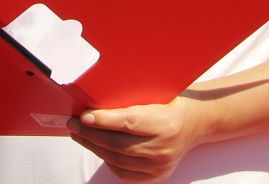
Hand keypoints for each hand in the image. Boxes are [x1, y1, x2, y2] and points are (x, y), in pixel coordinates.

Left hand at [69, 95, 205, 181]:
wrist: (195, 124)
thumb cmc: (171, 102)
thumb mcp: (157, 93)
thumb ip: (131, 96)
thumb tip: (97, 95)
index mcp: (166, 122)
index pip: (129, 122)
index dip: (103, 120)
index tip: (84, 116)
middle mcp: (163, 147)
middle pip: (118, 144)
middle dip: (90, 134)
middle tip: (73, 123)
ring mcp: (159, 165)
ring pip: (117, 159)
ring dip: (93, 146)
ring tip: (79, 134)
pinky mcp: (155, 176)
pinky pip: (123, 172)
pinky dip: (107, 159)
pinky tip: (97, 147)